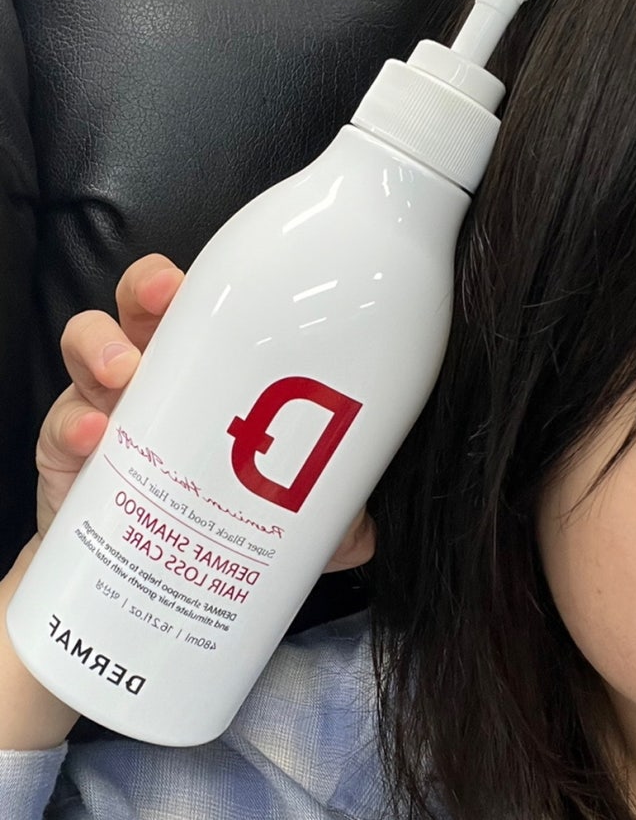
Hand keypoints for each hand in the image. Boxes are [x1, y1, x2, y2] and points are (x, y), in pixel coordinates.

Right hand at [34, 254, 375, 569]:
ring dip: (101, 350)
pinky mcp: (67, 452)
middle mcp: (151, 375)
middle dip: (147, 291)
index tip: (226, 277)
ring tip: (124, 374)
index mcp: (203, 370)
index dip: (212, 282)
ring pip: (88, 348)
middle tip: (164, 300)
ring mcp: (105, 406)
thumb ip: (322, 517)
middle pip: (139, 308)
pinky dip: (73, 423)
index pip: (200, 307)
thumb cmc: (208, 512)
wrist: (141, 575)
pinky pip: (59, 422)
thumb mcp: (274, 513)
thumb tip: (360, 531)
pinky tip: (96, 436)